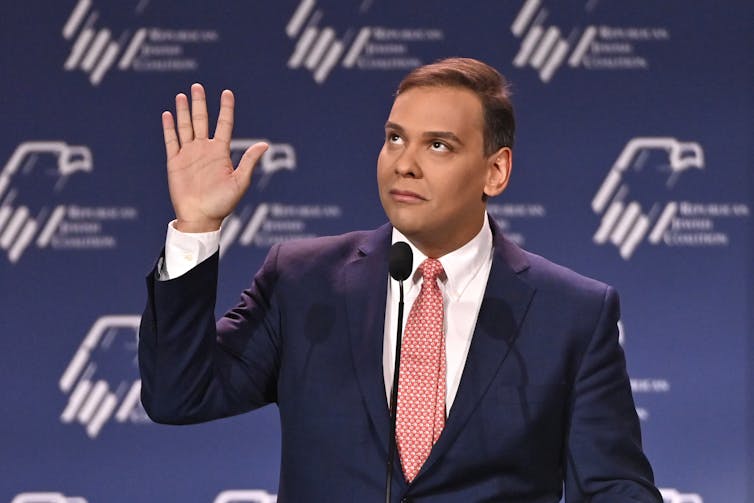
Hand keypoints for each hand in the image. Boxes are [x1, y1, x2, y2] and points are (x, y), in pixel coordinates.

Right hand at [162, 83, 267, 232]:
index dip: (225, 109)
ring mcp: (189, 154)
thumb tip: (265, 144)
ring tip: (183, 95)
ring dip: (184, 111)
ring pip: (185, 127)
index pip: (224, 124)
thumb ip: (249, 161)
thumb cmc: (222, 204)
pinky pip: (171, 141)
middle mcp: (204, 149)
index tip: (227, 93)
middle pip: (201, 120)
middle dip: (200, 103)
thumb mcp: (239, 182)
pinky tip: (168, 114)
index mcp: (220, 152)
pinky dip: (169, 128)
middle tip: (197, 86)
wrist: (200, 217)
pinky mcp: (175, 162)